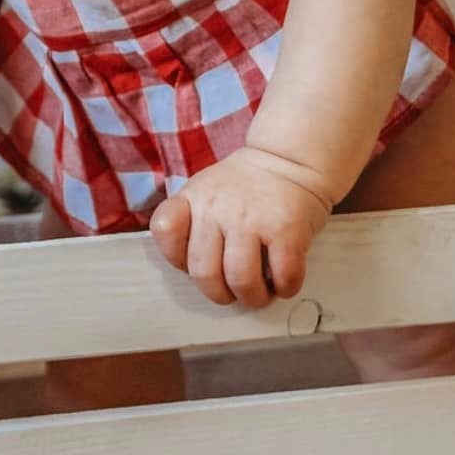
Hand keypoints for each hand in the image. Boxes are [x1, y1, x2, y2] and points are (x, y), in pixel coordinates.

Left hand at [148, 146, 331, 307]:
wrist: (290, 157)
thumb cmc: (248, 186)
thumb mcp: (206, 190)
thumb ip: (192, 222)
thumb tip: (192, 270)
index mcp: (194, 197)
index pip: (165, 230)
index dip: (177, 257)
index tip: (195, 263)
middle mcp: (217, 206)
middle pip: (204, 272)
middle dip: (221, 294)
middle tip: (234, 292)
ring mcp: (252, 217)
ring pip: (241, 280)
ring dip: (253, 297)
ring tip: (261, 292)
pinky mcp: (286, 227)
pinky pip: (283, 275)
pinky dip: (285, 288)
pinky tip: (284, 281)